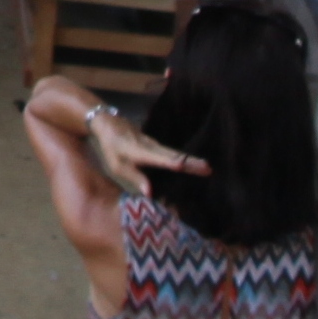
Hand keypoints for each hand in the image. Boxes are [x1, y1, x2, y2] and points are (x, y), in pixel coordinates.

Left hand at [87, 109, 203, 190]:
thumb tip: (151, 194)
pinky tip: (189, 164)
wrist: (108, 124)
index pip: (164, 159)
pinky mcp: (155, 144)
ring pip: (175, 153)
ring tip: (206, 167)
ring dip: (190, 159)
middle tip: (209, 169)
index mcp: (143, 152)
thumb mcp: (117, 166)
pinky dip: (182, 158)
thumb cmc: (111, 147)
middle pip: (175, 155)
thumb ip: (135, 178)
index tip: (193, 166)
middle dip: (192, 162)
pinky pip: (170, 153)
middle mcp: (152, 147)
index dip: (178, 163)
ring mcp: (155, 144)